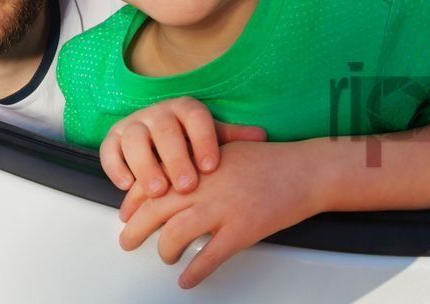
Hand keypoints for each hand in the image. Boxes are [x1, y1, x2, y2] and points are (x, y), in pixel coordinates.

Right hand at [100, 97, 265, 206]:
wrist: (158, 133)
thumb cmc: (190, 140)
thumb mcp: (213, 136)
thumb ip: (233, 137)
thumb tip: (261, 137)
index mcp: (184, 109)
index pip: (195, 117)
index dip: (202, 140)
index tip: (211, 166)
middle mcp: (157, 114)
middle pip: (164, 130)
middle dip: (174, 158)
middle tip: (185, 186)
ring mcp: (133, 125)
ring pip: (134, 139)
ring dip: (145, 165)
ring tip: (158, 191)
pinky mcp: (113, 139)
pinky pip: (109, 150)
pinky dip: (116, 167)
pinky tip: (127, 185)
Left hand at [119, 140, 321, 288]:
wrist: (304, 170)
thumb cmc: (266, 160)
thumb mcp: (223, 148)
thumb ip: (195, 160)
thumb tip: (169, 178)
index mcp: (196, 163)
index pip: (152, 183)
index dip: (134, 202)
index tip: (126, 214)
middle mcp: (203, 185)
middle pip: (155, 210)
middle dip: (136, 229)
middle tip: (127, 242)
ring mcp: (222, 208)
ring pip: (176, 234)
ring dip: (164, 251)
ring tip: (165, 258)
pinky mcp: (242, 230)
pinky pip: (209, 257)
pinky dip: (194, 272)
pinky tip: (187, 280)